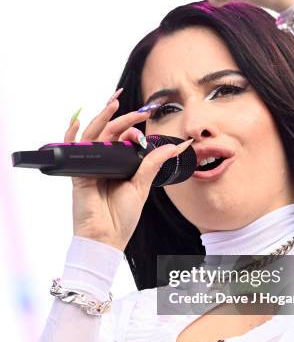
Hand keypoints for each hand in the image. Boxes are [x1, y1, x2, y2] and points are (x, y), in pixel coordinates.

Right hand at [64, 93, 192, 251]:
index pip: (125, 139)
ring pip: (94, 135)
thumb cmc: (122, 217)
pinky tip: (77, 121)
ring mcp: (90, 166)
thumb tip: (174, 147)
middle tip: (140, 109)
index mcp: (119, 165)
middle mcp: (104, 162)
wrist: (107, 238)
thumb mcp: (141, 186)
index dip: (135, 130)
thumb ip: (153, 164)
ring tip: (114, 103)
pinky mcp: (78, 173)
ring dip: (102, 117)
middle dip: (122, 116)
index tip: (147, 128)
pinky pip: (72, 150)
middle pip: (110, 132)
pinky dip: (71, 135)